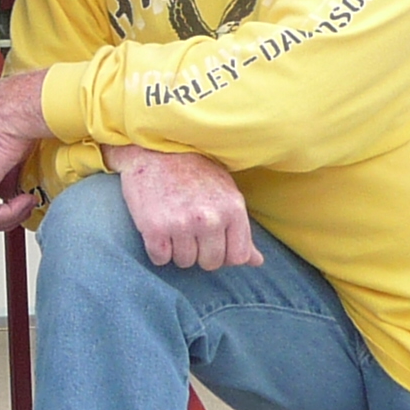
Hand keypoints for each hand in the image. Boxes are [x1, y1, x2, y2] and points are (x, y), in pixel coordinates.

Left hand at [0, 70, 50, 232]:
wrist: (14, 112)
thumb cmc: (14, 125)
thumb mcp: (9, 161)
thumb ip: (6, 180)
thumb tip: (17, 197)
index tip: (20, 205)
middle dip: (4, 220)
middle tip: (24, 209)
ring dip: (9, 218)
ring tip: (26, 204)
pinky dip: (11, 214)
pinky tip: (25, 199)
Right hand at [105, 143, 262, 269]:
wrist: (153, 146)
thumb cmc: (193, 170)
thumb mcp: (225, 192)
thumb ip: (240, 229)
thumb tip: (256, 261)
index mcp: (232, 209)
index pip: (238, 256)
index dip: (224, 253)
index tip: (211, 240)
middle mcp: (210, 219)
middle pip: (210, 263)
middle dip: (199, 252)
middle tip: (187, 228)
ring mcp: (182, 224)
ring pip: (184, 262)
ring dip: (176, 250)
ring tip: (171, 223)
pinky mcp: (155, 228)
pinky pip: (160, 258)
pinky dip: (157, 249)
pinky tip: (156, 228)